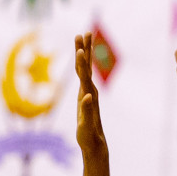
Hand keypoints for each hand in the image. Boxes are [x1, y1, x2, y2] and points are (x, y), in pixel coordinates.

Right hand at [76, 33, 106, 159]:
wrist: (95, 143)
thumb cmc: (89, 136)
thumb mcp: (86, 125)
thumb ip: (86, 110)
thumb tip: (87, 96)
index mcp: (88, 95)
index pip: (84, 74)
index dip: (82, 61)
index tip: (81, 48)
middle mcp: (89, 90)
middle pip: (86, 66)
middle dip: (84, 49)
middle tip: (83, 32)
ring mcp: (88, 92)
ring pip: (86, 68)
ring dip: (84, 53)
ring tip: (84, 37)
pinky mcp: (86, 95)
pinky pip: (84, 75)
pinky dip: (83, 63)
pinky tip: (83, 54)